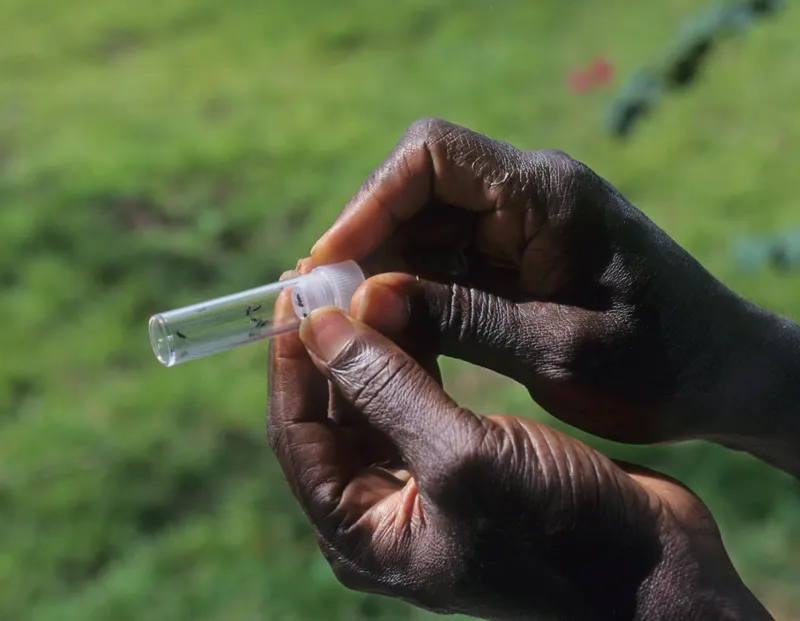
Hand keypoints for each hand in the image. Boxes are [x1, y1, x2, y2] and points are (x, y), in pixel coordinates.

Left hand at [267, 302, 771, 619]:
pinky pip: (415, 398)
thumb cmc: (558, 530)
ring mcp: (420, 486)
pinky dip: (410, 354)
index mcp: (359, 533)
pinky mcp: (459, 459)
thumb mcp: (462, 459)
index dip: (292, 362)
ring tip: (365, 279)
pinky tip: (410, 307)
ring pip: (372, 401)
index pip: (297, 434)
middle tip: (327, 275)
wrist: (654, 569)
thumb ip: (387, 390)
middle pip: (330, 414)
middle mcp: (379, 511)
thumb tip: (319, 326)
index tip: (294, 294)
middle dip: (329, 347)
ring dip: (369, 343)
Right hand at [309, 118, 799, 459]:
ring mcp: (523, 225)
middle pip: (416, 189)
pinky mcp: (520, 257)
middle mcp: (529, 195)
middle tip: (331, 307)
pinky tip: (396, 332)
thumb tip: (360, 302)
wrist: (725, 377)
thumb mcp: (556, 348)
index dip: (369, 202)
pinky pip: (447, 258)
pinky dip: (414, 290)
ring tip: (356, 328)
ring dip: (385, 271)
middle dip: (368, 242)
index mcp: (546, 194)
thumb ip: (459, 318)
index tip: (331, 263)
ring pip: (425, 226)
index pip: (430, 156)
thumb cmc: (658, 364)